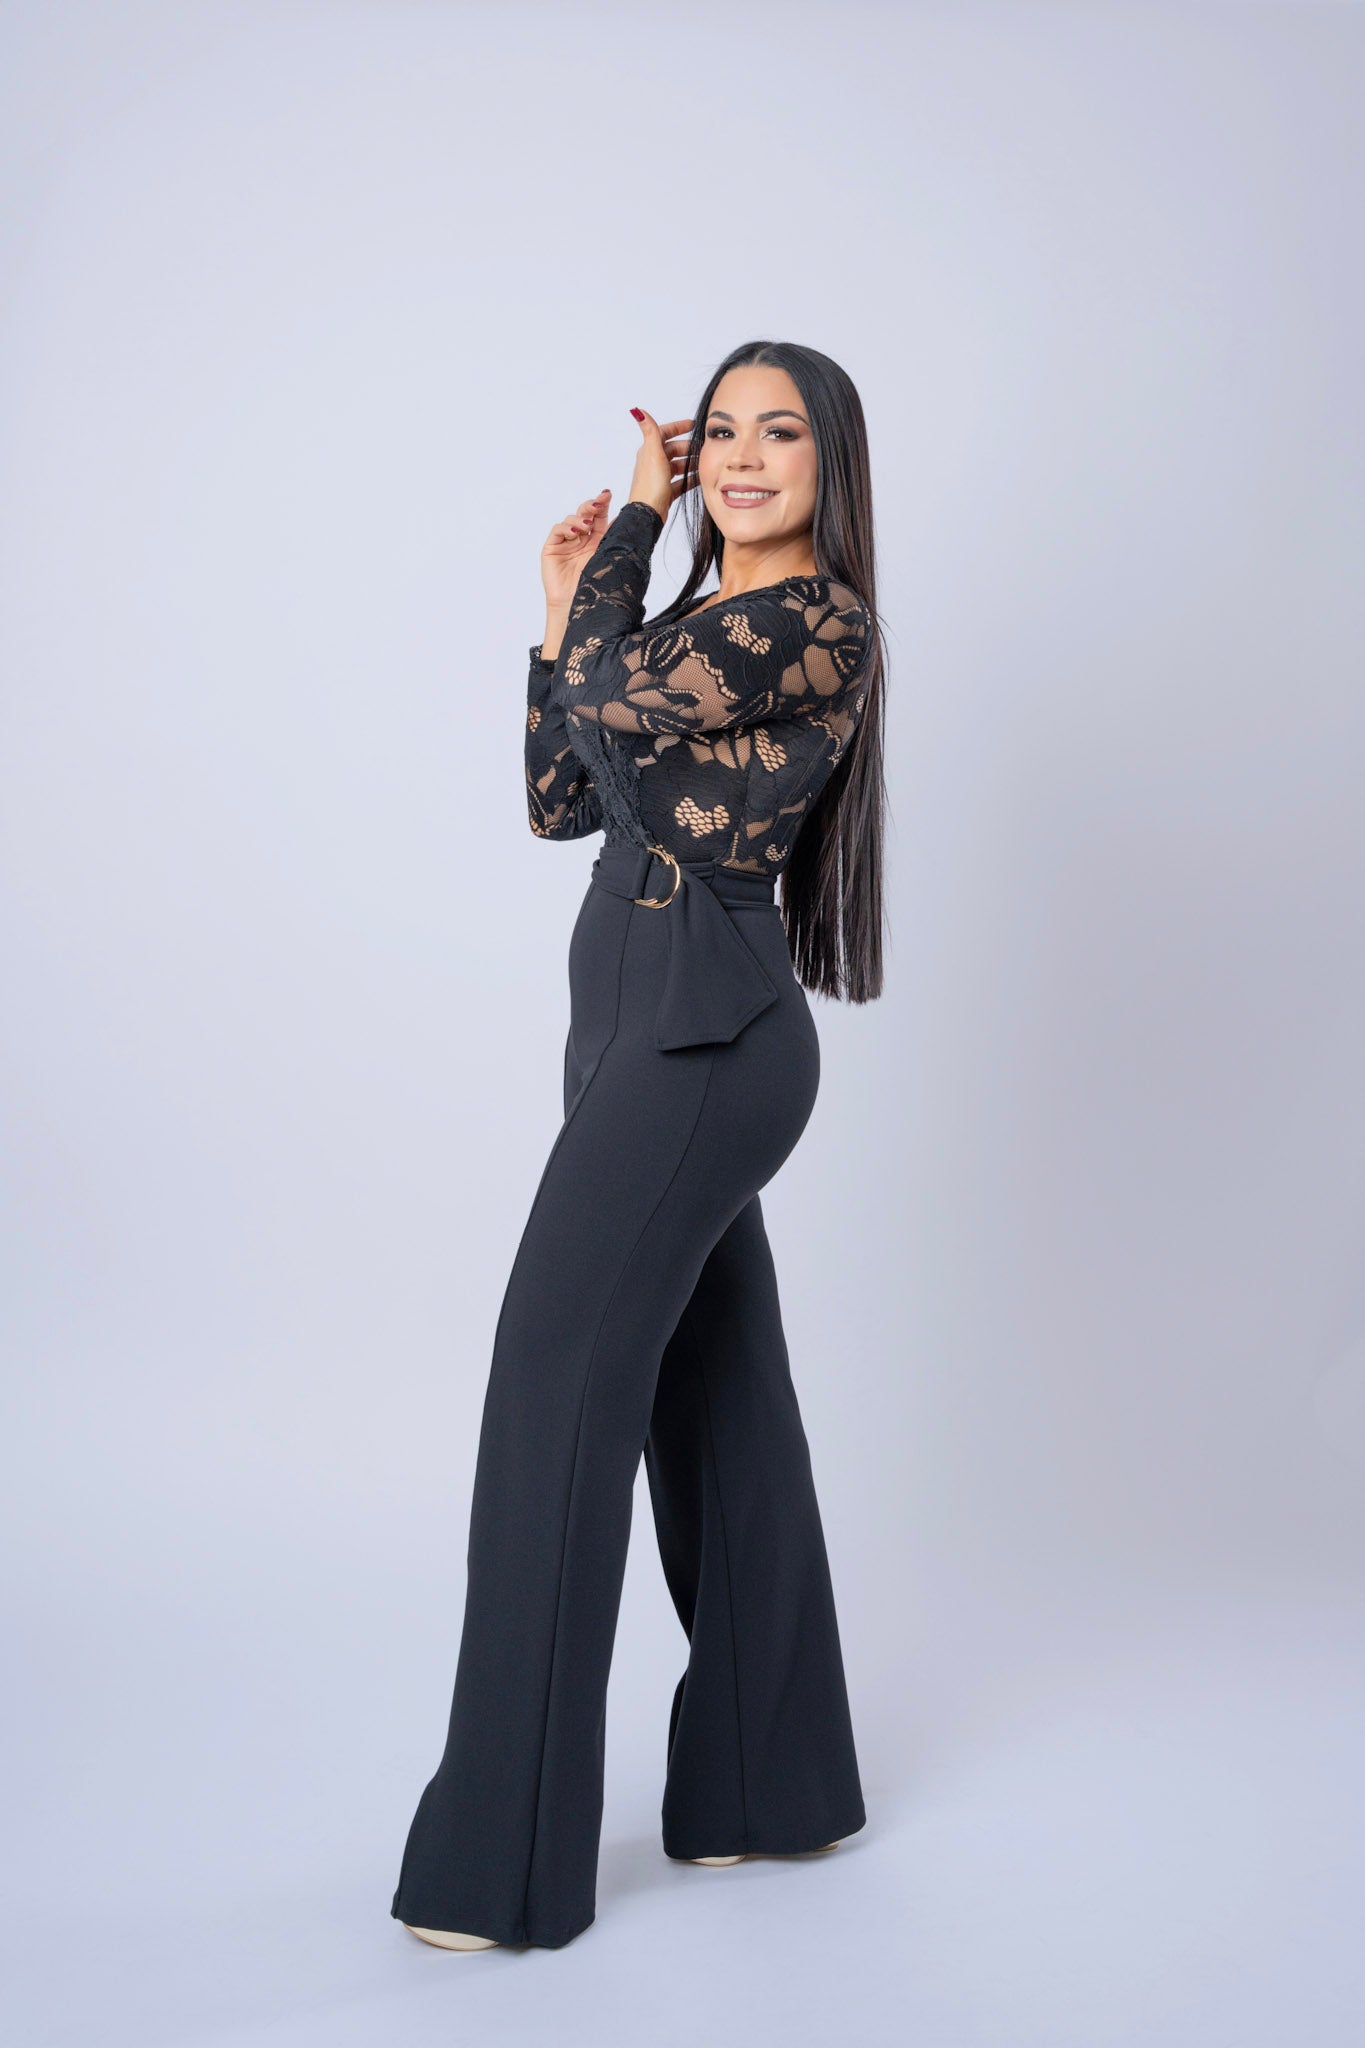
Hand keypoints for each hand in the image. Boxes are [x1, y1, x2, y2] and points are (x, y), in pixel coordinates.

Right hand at [540, 489, 613, 612]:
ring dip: (580, 518)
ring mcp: (566, 542)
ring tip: (587, 526)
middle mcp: (581, 539)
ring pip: (571, 519)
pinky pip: (557, 530)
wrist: (579, 608)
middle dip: (591, 506)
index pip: (599, 517)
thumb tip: (626, 519)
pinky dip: (565, 527)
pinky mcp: (552, 548)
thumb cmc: (596, 589)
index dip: (603, 504)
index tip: (608, 494)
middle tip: (598, 503)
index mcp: (597, 541)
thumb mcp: (609, 559)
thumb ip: (614, 540)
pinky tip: (574, 530)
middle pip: (585, 514)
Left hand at [625, 407, 696, 522]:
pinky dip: (689, 479)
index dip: (678, 427)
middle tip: (703, 449)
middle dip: (689, 448)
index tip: (692, 424)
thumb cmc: (650, 485)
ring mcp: (659, 478)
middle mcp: (653, 463)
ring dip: (690, 464)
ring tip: (704, 464)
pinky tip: (699, 479)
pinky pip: (680, 482)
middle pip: (674, 449)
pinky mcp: (665, 492)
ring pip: (678, 466)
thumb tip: (637, 411)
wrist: (648, 514)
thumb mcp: (653, 454)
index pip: (664, 433)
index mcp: (649, 451)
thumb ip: (650, 431)